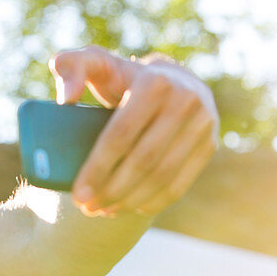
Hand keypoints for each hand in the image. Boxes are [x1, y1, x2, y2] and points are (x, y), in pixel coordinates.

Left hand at [49, 45, 217, 216]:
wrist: (171, 81)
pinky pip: (181, 183)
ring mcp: (204, 124)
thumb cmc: (121, 77)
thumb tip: (67, 99)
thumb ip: (70, 66)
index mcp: (155, 83)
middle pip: (143, 160)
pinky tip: (130, 209)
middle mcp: (186, 101)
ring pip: (163, 176)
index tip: (78, 193)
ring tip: (102, 211)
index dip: (98, 168)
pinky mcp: (209, 145)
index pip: (121, 134)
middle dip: (112, 190)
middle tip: (87, 207)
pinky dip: (154, 202)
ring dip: (130, 200)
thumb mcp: (94, 64)